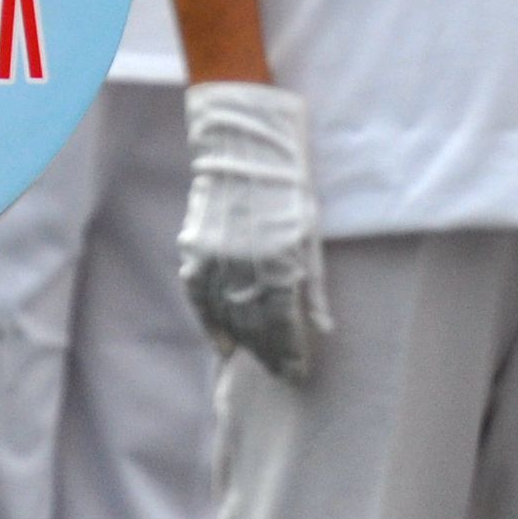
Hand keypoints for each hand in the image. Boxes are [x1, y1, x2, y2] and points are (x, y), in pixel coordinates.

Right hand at [179, 82, 325, 384]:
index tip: (297, 372)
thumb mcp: (311, 232)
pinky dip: (209, 323)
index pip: (284, 324)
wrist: (244, 146)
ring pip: (226, 317)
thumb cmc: (288, 185)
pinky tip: (221, 343)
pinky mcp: (195, 249)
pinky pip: (199, 298)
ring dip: (242, 343)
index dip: (291, 352)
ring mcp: (216, 258)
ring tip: (254, 360)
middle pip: (255, 326)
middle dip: (268, 353)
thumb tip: (322, 328)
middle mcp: (247, 266)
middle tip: (277, 372)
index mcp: (282, 261)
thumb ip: (314, 284)